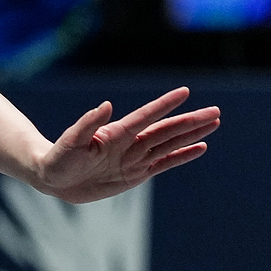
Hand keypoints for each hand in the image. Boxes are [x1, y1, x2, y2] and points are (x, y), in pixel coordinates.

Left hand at [34, 87, 218, 204]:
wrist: (54, 179)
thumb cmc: (59, 158)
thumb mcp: (71, 142)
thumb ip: (87, 124)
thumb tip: (106, 105)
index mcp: (116, 133)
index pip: (146, 116)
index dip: (164, 105)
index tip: (184, 91)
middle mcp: (130, 143)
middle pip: (166, 130)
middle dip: (191, 121)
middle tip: (216, 110)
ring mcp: (135, 158)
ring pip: (170, 144)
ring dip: (192, 134)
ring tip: (214, 122)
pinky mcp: (136, 174)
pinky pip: (164, 163)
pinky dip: (182, 156)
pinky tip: (200, 147)